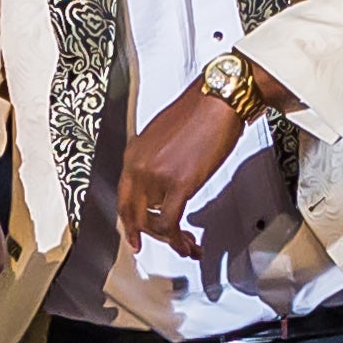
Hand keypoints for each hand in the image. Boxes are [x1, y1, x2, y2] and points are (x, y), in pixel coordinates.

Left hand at [112, 80, 255, 280]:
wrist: (218, 99)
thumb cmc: (200, 111)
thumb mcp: (163, 135)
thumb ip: (155, 160)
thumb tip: (161, 181)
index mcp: (134, 153)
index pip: (123, 197)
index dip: (130, 222)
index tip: (135, 235)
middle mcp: (139, 165)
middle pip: (133, 214)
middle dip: (149, 236)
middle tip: (166, 244)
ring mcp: (156, 176)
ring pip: (152, 222)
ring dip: (170, 239)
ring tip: (186, 244)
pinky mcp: (179, 183)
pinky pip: (170, 222)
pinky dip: (177, 239)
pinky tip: (186, 243)